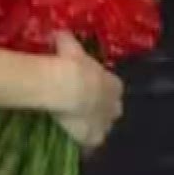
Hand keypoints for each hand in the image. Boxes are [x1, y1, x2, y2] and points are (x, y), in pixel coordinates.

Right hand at [46, 31, 122, 151]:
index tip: (89, 87)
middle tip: (84, 107)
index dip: (101, 88)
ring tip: (76, 125)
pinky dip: (83, 142)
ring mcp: (106, 124)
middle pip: (113, 109)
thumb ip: (66, 40)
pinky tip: (73, 140)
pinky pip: (90, 142)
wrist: (68, 87)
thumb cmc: (72, 64)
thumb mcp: (69, 46)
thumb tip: (57, 32)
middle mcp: (115, 106)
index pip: (113, 88)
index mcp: (114, 85)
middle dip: (102, 108)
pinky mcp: (94, 138)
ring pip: (103, 127)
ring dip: (93, 125)